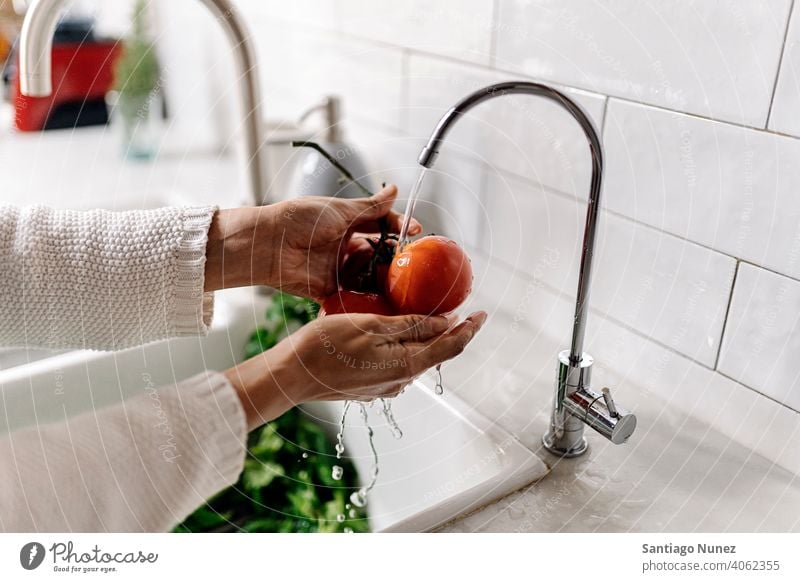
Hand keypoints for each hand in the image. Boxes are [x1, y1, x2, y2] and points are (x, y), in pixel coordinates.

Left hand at [204, 185, 421, 298]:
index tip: (415, 231)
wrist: (269, 244)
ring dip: (384, 279)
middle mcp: (344, 247)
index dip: (398, 229)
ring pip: (369, 276)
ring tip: (401, 280)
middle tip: (410, 260)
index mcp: (347, 224)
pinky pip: (353, 296)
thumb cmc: (299, 219)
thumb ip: (371, 206)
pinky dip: (367, 298)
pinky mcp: (329, 289)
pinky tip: (384, 299)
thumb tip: (394, 189)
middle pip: (378, 254)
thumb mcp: (340, 209)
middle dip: (395, 258)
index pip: (381, 226)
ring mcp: (338, 269)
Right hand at [224, 311, 486, 430]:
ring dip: (426, 339)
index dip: (470, 330)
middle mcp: (399, 381)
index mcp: (406, 366)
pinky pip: (395, 363)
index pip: (451, 347)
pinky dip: (404, 346)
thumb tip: (446, 322)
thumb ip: (411, 326)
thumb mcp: (371, 326)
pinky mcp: (368, 386)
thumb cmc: (325, 347)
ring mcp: (383, 386)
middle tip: (458, 309)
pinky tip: (394, 331)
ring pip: (415, 359)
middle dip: (450, 332)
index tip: (482, 314)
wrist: (290, 377)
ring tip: (428, 315)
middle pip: (435, 354)